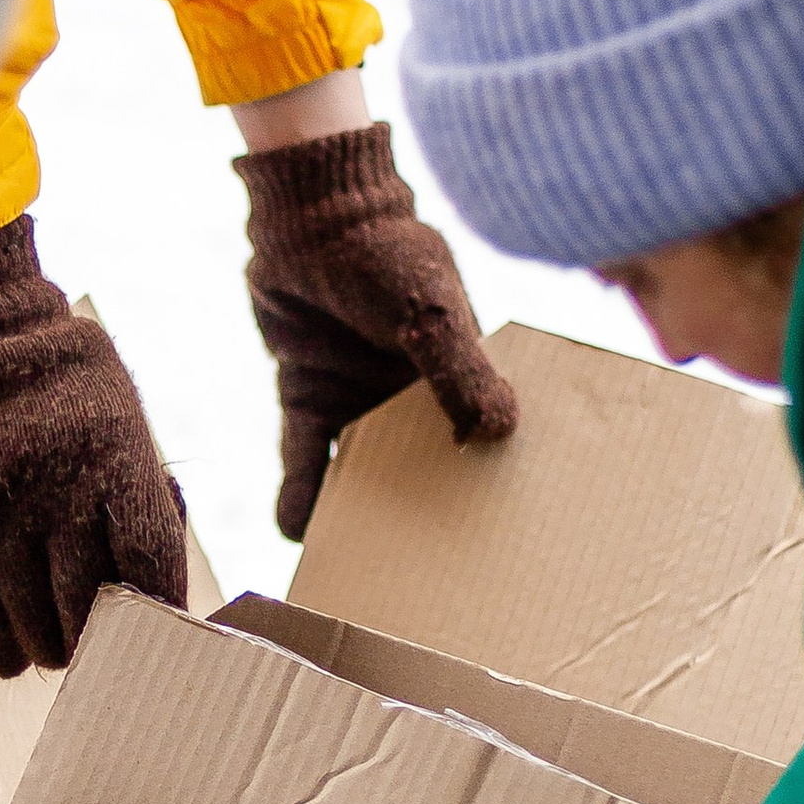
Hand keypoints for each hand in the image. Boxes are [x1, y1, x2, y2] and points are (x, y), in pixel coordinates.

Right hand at [0, 219, 186, 674]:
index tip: (156, 630)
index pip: (149, 560)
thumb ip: (137, 489)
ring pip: (31, 610)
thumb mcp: (118, 413)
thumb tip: (155, 584)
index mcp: (116, 452)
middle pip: (90, 599)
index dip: (156, 606)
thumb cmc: (56, 380)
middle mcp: (59, 483)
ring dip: (47, 643)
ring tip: (52, 652)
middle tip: (99, 650)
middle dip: (99, 633)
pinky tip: (9, 659)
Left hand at [234, 125, 516, 537]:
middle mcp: (413, 397)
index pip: (485, 443)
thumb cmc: (385, 253)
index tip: (510, 548)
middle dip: (430, 523)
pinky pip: (305, 456)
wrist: (309, 215)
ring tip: (364, 577)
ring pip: (364, 473)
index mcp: (461, 375)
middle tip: (437, 588)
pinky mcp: (308, 396)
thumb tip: (500, 433)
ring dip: (360, 516)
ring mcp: (358, 399)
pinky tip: (293, 533)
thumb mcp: (431, 311)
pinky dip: (300, 489)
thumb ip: (458, 369)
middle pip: (424, 471)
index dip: (494, 491)